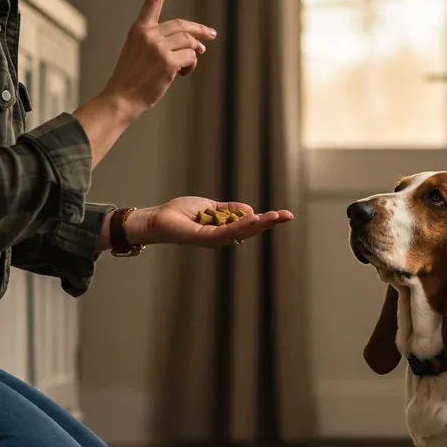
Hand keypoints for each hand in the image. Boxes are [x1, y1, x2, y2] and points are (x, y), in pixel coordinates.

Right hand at [98, 0, 215, 121]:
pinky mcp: (168, 61)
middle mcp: (149, 34)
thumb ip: (163, 43)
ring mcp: (158, 47)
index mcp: (139, 29)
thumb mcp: (140, 52)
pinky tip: (181, 73)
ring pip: (189, 42)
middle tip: (211, 34)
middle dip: (200, 30)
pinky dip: (190, 65)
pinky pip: (191, 57)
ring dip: (194, 53)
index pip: (153, 1)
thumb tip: (198, 45)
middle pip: (183, 25)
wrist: (122, 97)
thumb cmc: (132, 78)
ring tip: (186, 64)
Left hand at [130, 197, 293, 247]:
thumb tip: (251, 209)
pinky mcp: (206, 238)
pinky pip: (227, 232)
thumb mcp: (211, 207)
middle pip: (251, 230)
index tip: (285, 215)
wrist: (158, 219)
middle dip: (270, 223)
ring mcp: (215, 240)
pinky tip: (253, 218)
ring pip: (242, 231)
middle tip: (288, 216)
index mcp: (224, 230)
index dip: (267, 220)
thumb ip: (229, 209)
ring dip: (260, 223)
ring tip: (276, 216)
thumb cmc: (180, 213)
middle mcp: (222, 238)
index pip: (250, 225)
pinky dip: (241, 225)